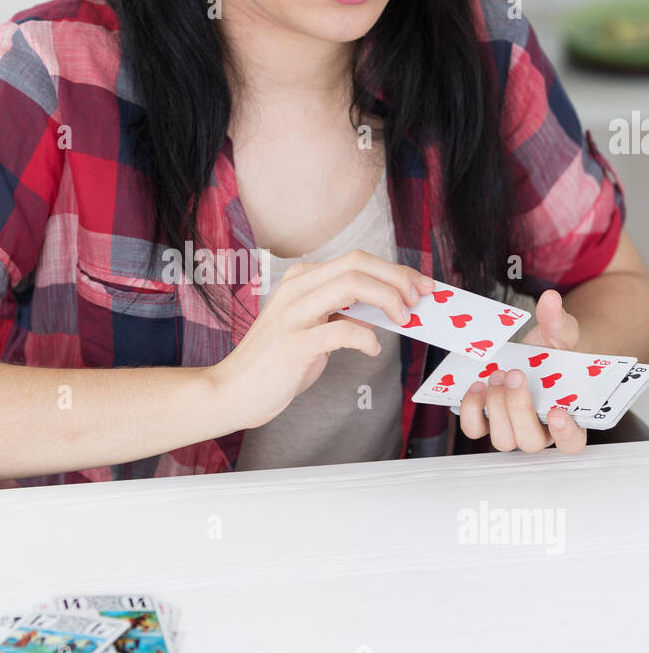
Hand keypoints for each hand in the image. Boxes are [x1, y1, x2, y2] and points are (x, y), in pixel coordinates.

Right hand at [209, 250, 435, 429]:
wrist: (231, 391)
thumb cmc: (274, 363)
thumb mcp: (310, 328)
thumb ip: (340, 314)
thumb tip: (383, 309)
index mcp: (301, 280)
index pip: (356, 260)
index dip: (394, 271)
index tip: (420, 286)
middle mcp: (296, 288)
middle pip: (358, 263)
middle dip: (398, 278)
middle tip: (420, 299)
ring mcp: (293, 314)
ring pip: (351, 284)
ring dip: (388, 299)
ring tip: (403, 318)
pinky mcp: (293, 343)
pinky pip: (342, 330)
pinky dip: (366, 339)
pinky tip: (372, 350)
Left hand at [459, 289, 586, 453]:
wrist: (530, 353)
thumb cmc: (552, 352)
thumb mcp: (560, 333)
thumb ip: (557, 321)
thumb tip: (550, 300)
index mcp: (568, 417)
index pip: (573, 442)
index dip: (567, 433)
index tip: (558, 411)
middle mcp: (540, 431)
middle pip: (530, 441)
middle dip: (519, 408)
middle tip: (514, 374)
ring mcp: (511, 428)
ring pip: (502, 439)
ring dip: (494, 408)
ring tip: (494, 374)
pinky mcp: (486, 421)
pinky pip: (474, 429)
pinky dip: (471, 410)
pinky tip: (475, 386)